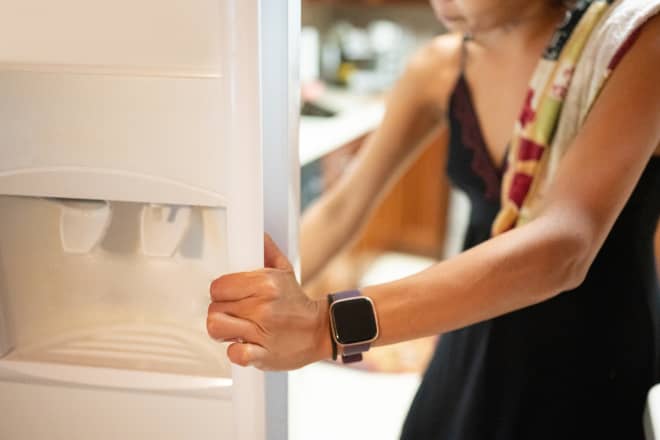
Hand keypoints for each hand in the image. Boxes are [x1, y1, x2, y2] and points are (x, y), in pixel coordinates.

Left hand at [207, 234, 332, 369]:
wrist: (320, 331)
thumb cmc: (298, 304)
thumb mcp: (285, 271)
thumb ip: (268, 252)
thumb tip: (258, 234)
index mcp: (265, 284)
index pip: (218, 286)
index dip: (221, 292)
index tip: (230, 296)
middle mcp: (262, 307)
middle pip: (214, 308)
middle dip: (222, 311)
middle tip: (235, 313)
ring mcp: (262, 332)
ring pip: (217, 328)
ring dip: (223, 330)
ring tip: (235, 329)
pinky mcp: (263, 355)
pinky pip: (234, 354)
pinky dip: (235, 352)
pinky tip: (244, 346)